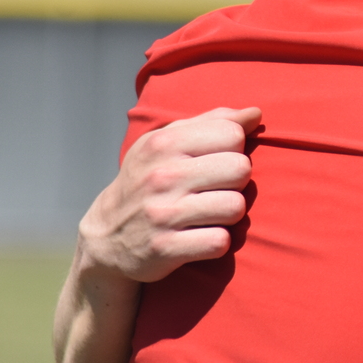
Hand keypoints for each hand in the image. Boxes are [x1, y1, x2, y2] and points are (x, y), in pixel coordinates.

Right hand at [78, 107, 261, 284]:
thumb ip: (212, 123)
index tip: (215, 161)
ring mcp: (163, 214)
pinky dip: (217, 241)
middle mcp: (162, 176)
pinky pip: (219, 242)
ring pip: (235, 207)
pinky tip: (200, 236)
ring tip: (209, 213)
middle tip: (215, 189)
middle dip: (236, 182)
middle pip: (240, 169)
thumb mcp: (167, 143)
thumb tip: (255, 113)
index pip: (232, 134)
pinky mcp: (165, 248)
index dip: (233, 149)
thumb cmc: (148, 180)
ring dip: (229, 214)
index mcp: (164, 144)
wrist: (106, 235)